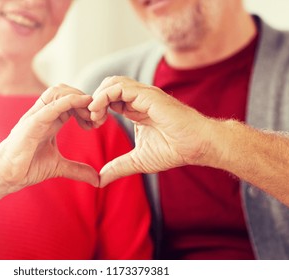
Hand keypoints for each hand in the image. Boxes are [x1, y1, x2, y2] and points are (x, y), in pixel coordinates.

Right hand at [0, 84, 98, 193]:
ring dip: (78, 97)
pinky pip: (50, 106)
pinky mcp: (31, 123)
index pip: (70, 100)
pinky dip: (68, 101)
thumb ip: (78, 170)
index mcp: (50, 120)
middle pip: (65, 90)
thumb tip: (97, 180)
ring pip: (57, 91)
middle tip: (97, 118)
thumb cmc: (27, 166)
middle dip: (85, 99)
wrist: (6, 175)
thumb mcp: (59, 167)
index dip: (86, 106)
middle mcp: (43, 114)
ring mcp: (36, 116)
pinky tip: (82, 104)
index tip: (98, 122)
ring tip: (90, 114)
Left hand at [88, 76, 213, 186]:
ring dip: (98, 96)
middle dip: (94, 100)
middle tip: (91, 119)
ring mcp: (144, 95)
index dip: (97, 108)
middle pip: (108, 85)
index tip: (92, 125)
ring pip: (112, 82)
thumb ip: (118, 167)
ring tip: (94, 115)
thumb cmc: (174, 150)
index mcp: (135, 109)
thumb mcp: (138, 160)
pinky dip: (104, 96)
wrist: (197, 146)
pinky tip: (99, 112)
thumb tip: (100, 180)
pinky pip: (120, 87)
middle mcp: (138, 98)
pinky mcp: (148, 95)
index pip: (109, 98)